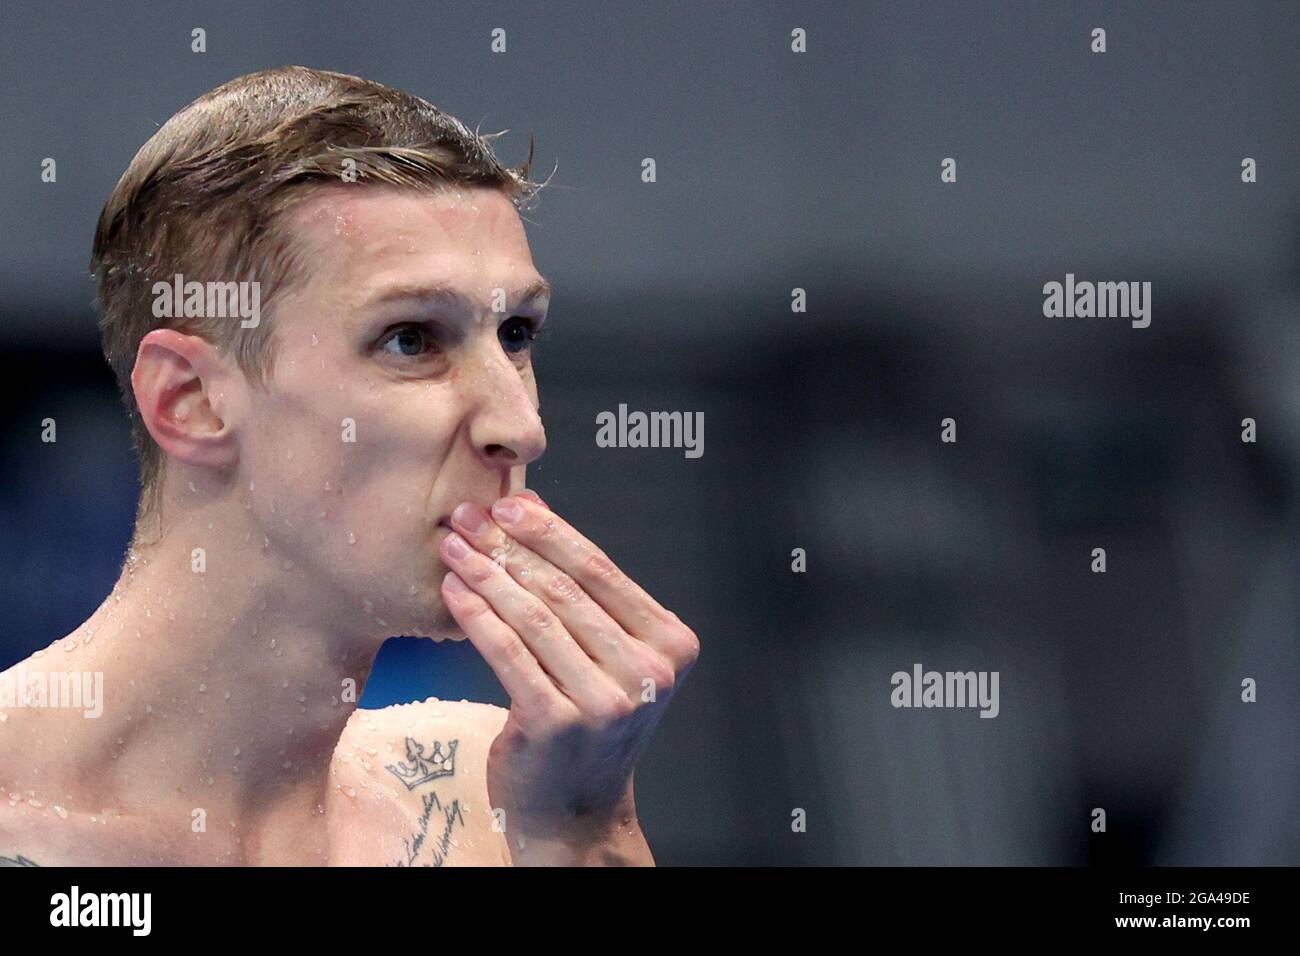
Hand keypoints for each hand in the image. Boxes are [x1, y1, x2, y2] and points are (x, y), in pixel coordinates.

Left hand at [437, 491, 699, 863]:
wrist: (578, 812)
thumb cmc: (589, 722)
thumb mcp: (609, 654)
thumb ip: (583, 591)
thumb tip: (532, 508)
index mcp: (671, 643)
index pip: (602, 570)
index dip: (549, 530)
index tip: (508, 502)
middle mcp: (648, 672)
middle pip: (565, 588)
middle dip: (508, 545)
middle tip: (465, 516)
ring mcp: (606, 701)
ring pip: (535, 616)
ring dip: (485, 574)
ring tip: (452, 549)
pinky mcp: (559, 724)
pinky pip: (508, 654)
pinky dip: (477, 617)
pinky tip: (453, 593)